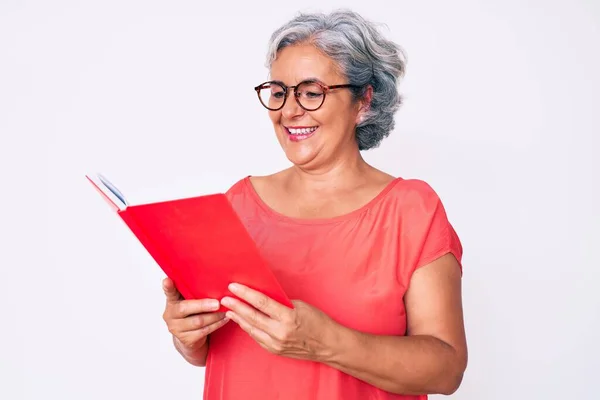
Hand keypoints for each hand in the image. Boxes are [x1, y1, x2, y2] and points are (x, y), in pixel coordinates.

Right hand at [162, 278, 228, 351]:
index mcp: (172, 302)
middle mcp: (170, 315)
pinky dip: (216, 325)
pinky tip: (224, 319)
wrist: (189, 339)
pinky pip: (204, 331)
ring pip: (198, 321)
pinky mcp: (186, 340)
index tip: (167, 280)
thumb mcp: (189, 301)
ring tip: (226, 310)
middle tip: (217, 303)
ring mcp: (176, 329)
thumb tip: (208, 275)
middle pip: (185, 308)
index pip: (169, 293)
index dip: (168, 287)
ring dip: (214, 316)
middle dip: (203, 305)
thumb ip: (191, 291)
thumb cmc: (192, 314)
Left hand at [221, 283, 337, 361]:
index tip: (234, 286)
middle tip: (224, 298)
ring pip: (251, 329)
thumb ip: (281, 302)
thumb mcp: (300, 306)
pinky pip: (257, 337)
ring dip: (239, 318)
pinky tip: (242, 321)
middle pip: (252, 317)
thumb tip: (263, 297)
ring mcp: (275, 343)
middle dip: (236, 306)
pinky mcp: (274, 350)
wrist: (328, 345)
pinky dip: (248, 328)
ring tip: (229, 309)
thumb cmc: (318, 322)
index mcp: (287, 317)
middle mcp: (279, 332)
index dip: (245, 294)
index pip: (261, 303)